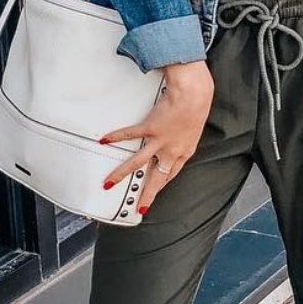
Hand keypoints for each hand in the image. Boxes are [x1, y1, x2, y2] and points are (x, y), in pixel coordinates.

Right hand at [99, 60, 214, 213]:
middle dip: (146, 195)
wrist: (193, 96)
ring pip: (137, 164)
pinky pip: (129, 135)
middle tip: (139, 208)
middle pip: (156, 179)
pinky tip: (105, 140)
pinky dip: (116, 137)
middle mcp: (171, 150)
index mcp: (184, 151)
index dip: (162, 184)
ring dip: (121, 174)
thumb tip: (176, 132)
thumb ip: (184, 134)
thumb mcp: (194, 127)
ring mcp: (159, 141)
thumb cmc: (197, 105)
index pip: (171, 174)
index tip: (155, 191)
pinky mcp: (150, 128)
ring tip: (110, 183)